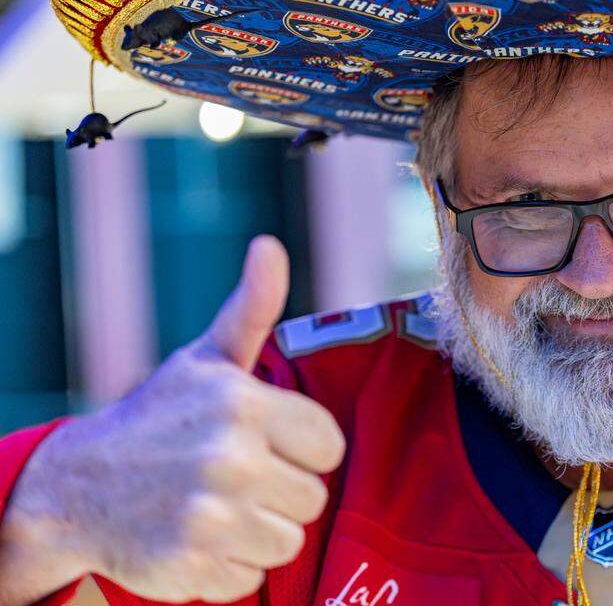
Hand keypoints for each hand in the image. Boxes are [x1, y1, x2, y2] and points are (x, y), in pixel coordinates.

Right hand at [0, 236, 345, 602]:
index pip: (329, 445)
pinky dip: (232, 561)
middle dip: (282, 489)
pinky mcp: (192, 565)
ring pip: (289, 539)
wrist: (76, 487)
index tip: (268, 442)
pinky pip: (253, 574)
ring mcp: (209, 517)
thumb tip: (270, 247)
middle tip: (238, 475)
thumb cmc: (158, 418)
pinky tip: (199, 534)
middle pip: (314, 497)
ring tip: (219, 503)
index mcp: (244, 404)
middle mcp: (229, 459)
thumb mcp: (206, 359)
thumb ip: (252, 308)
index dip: (303, 447)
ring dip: (260, 528)